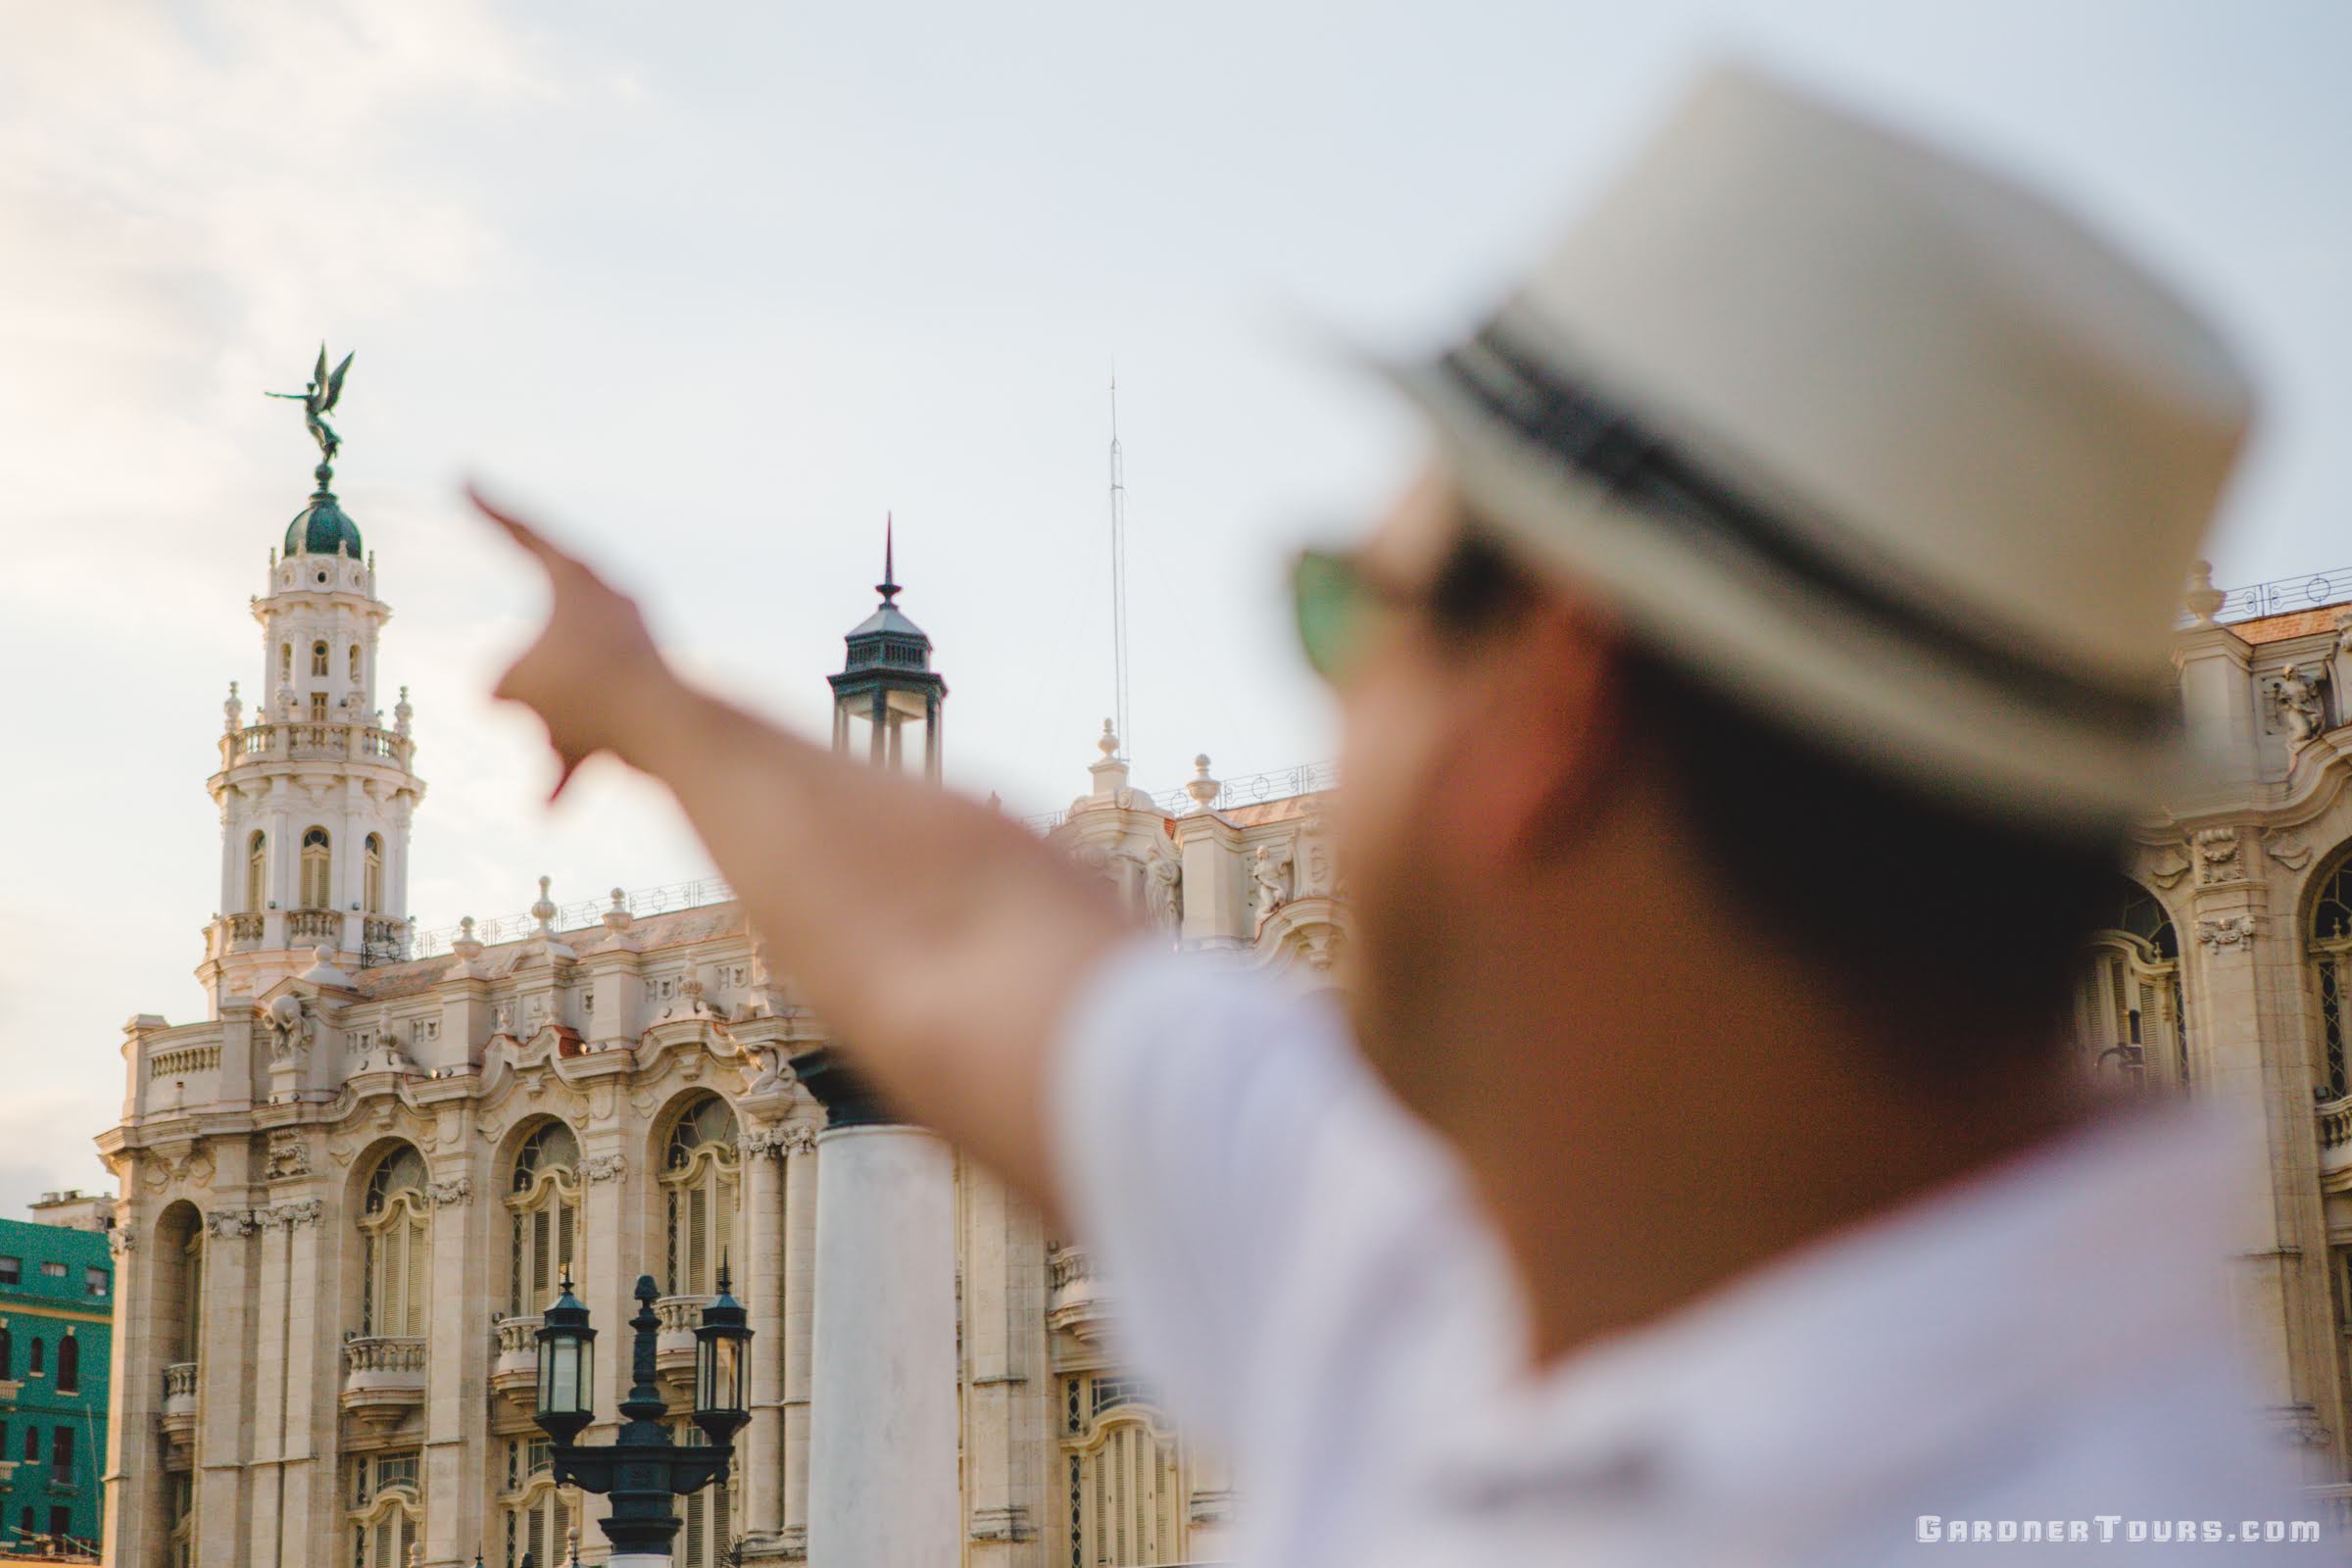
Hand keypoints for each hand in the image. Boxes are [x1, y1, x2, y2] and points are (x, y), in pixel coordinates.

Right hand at [472, 483, 676, 799]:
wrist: (676, 732)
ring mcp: (633, 656)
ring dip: (554, 733)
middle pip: (546, 648)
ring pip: (569, 696)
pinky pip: (596, 733)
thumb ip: (502, 681)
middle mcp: (612, 609)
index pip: (525, 532)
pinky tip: (551, 810)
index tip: (465, 478)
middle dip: (534, 690)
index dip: (488, 507)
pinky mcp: (648, 702)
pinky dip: (572, 764)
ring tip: (562, 757)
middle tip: (534, 706)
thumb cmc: (591, 692)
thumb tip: (506, 697)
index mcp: (581, 579)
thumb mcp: (518, 681)